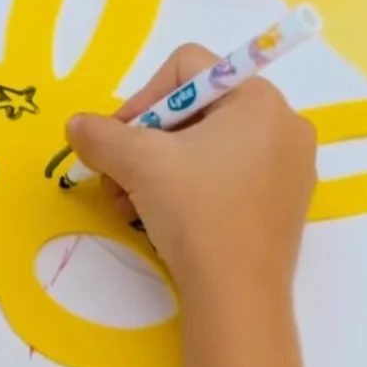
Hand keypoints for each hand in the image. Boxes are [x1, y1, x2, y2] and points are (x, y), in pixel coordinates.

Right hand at [66, 44, 316, 300]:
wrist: (238, 297)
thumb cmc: (197, 211)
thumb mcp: (138, 163)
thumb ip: (102, 134)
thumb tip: (77, 124)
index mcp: (259, 99)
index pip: (188, 68)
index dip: (144, 98)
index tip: (119, 139)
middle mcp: (284, 124)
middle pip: (196, 109)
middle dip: (146, 142)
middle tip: (117, 175)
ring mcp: (290, 167)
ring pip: (208, 146)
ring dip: (159, 168)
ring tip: (129, 203)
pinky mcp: (284, 204)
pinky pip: (228, 174)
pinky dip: (190, 187)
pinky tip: (160, 217)